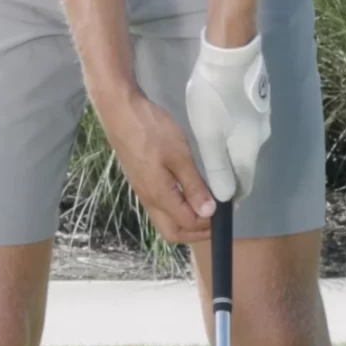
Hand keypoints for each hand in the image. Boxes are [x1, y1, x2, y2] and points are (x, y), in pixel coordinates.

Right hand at [96, 91, 216, 244]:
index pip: (187, 224)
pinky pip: (161, 209)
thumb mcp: (179, 155)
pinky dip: (178, 211)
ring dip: (187, 223)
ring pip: (166, 222)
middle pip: (173, 233)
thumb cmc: (151, 130)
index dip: (208, 223)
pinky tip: (189, 197)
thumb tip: (208, 212)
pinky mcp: (142, 183)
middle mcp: (149, 201)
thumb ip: (193, 185)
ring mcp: (144, 193)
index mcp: (159, 196)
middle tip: (216, 220)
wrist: (120, 112)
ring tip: (206, 210)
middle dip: (196, 233)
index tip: (225, 212)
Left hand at [184, 35, 271, 203]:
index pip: (243, 185)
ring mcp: (262, 120)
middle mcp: (260, 139)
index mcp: (248, 151)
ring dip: (229, 152)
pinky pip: (246, 128)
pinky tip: (221, 125)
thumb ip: (217, 169)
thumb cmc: (215, 97)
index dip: (230, 195)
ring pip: (244, 146)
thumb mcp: (209, 137)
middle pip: (243, 165)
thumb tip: (225, 198)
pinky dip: (233, 134)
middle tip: (208, 174)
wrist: (231, 55)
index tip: (216, 199)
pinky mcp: (258, 105)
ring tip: (212, 148)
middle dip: (228, 174)